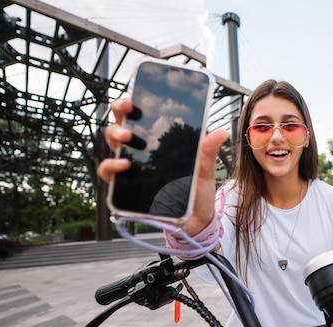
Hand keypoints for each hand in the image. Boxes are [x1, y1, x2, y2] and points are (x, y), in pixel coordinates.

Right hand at [96, 99, 229, 235]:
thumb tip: (222, 131)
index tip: (133, 98)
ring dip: (114, 137)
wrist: (193, 222)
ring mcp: (130, 170)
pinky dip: (112, 167)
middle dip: (119, 115)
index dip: (130, 104)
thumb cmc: (195, 193)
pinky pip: (110, 175)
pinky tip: (125, 166)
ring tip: (127, 139)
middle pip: (119, 127)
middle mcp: (139, 153)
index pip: (138, 118)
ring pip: (111, 148)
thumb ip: (208, 151)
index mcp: (156, 143)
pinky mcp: (125, 189)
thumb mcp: (204, 170)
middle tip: (128, 111)